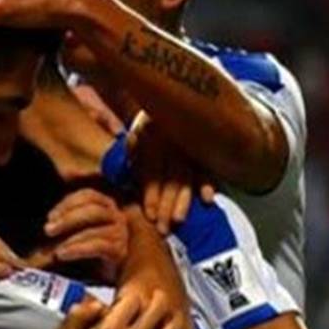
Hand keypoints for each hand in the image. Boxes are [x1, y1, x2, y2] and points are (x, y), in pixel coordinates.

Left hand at [43, 189, 127, 281]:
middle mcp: (116, 217)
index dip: (68, 203)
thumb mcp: (70, 234)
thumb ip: (60, 226)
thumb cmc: (87, 253)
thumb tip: (45, 225)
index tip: (50, 216)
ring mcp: (120, 234)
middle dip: (68, 218)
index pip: (88, 195)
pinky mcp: (120, 251)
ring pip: (96, 228)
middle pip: (93, 209)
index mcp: (104, 206)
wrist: (105, 276)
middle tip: (48, 230)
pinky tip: (63, 254)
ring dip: (71, 237)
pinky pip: (98, 246)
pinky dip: (77, 249)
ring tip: (54, 248)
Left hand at [126, 112, 214, 233]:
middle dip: (167, 205)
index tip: (151, 215)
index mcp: (151, 139)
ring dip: (184, 200)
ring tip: (179, 219)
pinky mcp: (203, 150)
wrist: (166, 101)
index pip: (152, 173)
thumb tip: (120, 170)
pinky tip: (208, 198)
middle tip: (164, 227)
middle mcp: (171, 143)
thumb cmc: (145, 129)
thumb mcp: (133, 136)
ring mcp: (189, 146)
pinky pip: (208, 167)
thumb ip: (129, 153)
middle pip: (170, 179)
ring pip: (187, 176)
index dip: (151, 195)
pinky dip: (208, 182)